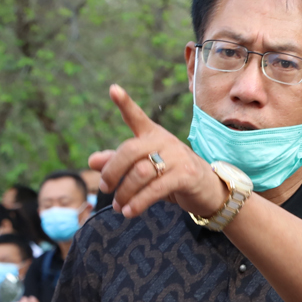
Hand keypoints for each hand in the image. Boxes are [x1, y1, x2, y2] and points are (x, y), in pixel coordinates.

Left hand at [90, 85, 229, 221]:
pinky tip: (128, 212)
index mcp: (153, 135)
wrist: (209, 190)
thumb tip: (92, 161)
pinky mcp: (186, 176)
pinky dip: (138, 203)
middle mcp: (165, 141)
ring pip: (140, 172)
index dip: (125, 103)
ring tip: (117, 206)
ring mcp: (177, 158)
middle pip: (129, 150)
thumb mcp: (145, 168)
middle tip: (104, 188)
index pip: (137, 117)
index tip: (113, 89)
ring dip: (124, 192)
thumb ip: (118, 163)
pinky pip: (155, 190)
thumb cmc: (173, 176)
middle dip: (112, 171)